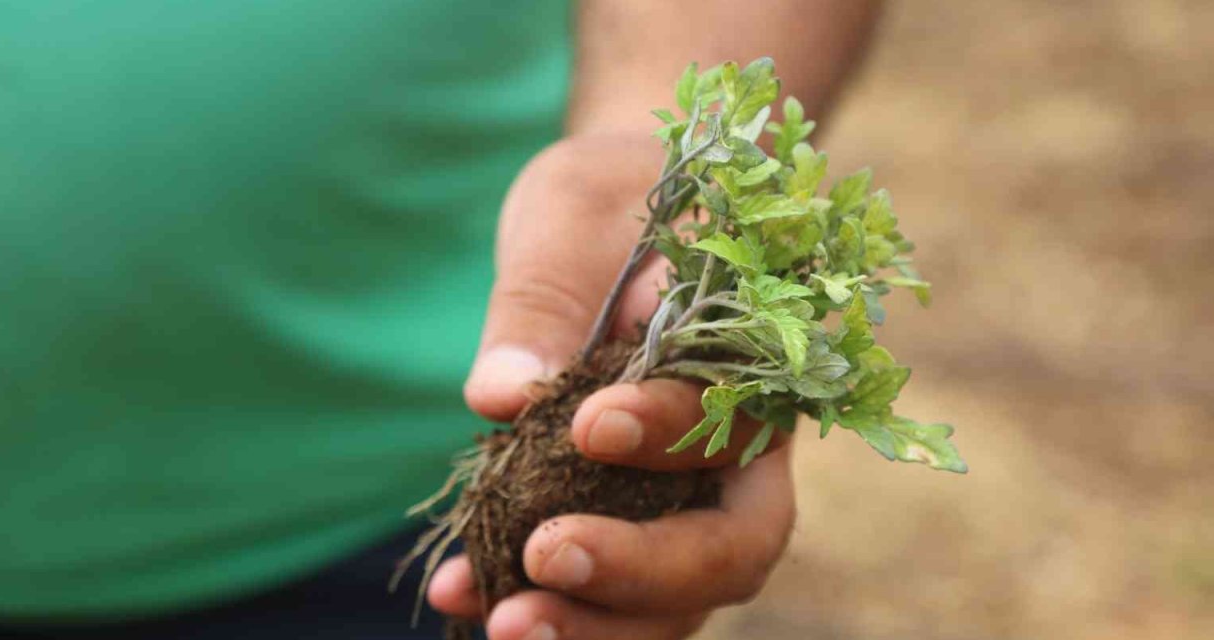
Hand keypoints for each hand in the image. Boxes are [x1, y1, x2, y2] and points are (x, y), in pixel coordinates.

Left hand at [426, 135, 797, 639]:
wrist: (618, 215)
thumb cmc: (610, 199)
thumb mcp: (573, 215)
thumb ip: (545, 298)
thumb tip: (498, 395)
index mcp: (752, 358)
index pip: (734, 416)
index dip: (670, 432)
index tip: (590, 422)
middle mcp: (739, 445)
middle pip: (731, 544)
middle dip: (643, 570)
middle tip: (544, 562)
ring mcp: (690, 494)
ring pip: (680, 593)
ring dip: (596, 623)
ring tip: (502, 626)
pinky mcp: (631, 517)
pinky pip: (609, 585)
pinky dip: (550, 603)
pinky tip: (461, 596)